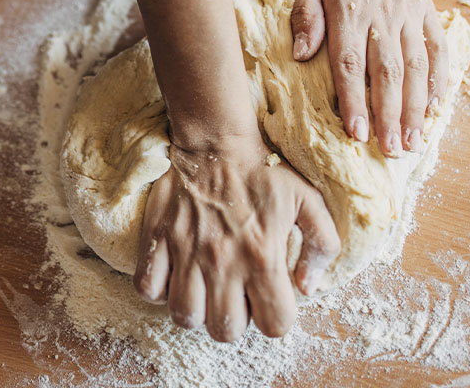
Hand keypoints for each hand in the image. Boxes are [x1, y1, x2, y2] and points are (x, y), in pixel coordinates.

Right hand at [133, 134, 339, 341]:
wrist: (216, 140)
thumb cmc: (263, 172)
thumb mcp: (308, 201)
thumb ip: (322, 246)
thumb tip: (307, 287)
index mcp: (263, 256)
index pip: (275, 325)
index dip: (275, 318)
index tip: (268, 299)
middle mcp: (223, 261)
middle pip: (225, 330)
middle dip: (234, 320)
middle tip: (234, 296)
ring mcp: (186, 252)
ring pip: (184, 317)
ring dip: (196, 311)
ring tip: (203, 291)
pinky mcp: (158, 239)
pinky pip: (147, 288)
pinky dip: (159, 291)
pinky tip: (174, 276)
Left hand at [291, 0, 447, 156]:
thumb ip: (304, 12)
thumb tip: (299, 54)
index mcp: (349, 10)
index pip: (350, 63)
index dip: (354, 100)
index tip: (356, 133)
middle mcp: (382, 17)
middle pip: (388, 74)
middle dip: (389, 115)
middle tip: (390, 151)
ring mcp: (408, 16)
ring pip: (416, 68)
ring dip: (414, 107)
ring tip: (412, 141)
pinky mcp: (425, 13)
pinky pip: (436, 50)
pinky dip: (439, 80)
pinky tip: (436, 108)